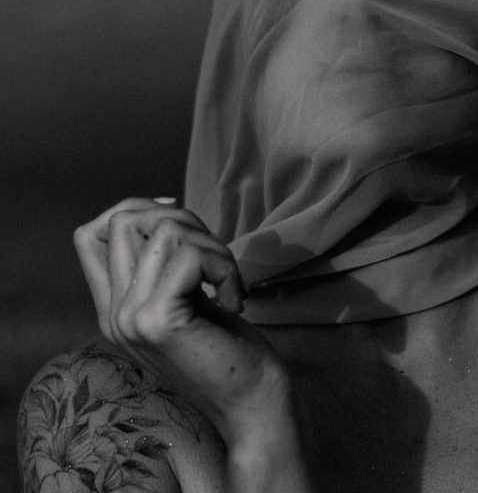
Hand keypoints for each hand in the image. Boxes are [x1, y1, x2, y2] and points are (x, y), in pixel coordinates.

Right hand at [73, 198, 288, 441]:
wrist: (253, 402)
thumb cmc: (231, 348)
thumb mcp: (187, 300)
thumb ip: (162, 266)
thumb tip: (163, 209)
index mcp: (115, 308)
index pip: (90, 234)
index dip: (136, 211)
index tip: (184, 225)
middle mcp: (114, 314)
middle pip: (124, 221)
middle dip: (186, 222)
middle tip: (217, 260)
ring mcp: (130, 318)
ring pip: (164, 230)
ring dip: (214, 247)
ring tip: (229, 283)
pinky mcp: (159, 320)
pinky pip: (190, 255)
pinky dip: (224, 267)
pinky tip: (234, 300)